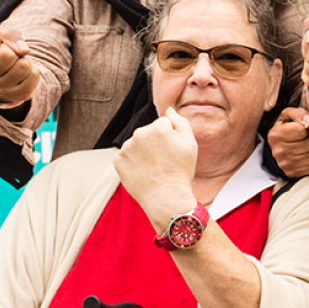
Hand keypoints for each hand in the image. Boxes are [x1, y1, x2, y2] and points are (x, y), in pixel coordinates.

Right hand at [0, 27, 39, 104]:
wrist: (5, 72)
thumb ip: (8, 35)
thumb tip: (24, 51)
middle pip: (8, 55)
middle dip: (13, 51)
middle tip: (9, 56)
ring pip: (24, 66)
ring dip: (24, 60)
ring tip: (16, 64)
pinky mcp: (16, 96)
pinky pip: (35, 76)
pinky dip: (33, 70)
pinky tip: (23, 74)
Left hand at [114, 108, 197, 229]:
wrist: (166, 198)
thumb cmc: (181, 171)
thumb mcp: (190, 144)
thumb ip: (181, 122)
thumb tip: (169, 110)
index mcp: (158, 127)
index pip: (163, 124)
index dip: (170, 137)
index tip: (172, 151)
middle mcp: (139, 133)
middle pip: (148, 132)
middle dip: (155, 142)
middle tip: (164, 161)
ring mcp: (126, 147)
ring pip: (137, 144)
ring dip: (143, 152)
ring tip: (153, 168)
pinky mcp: (117, 160)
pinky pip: (126, 156)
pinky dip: (133, 162)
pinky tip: (143, 172)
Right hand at [267, 107, 308, 176]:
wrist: (275, 148)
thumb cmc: (284, 129)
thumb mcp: (287, 116)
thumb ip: (298, 114)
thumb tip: (308, 120)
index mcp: (276, 134)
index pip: (301, 130)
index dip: (308, 128)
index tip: (306, 128)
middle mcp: (278, 151)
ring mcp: (285, 163)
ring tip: (308, 146)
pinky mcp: (292, 172)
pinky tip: (308, 155)